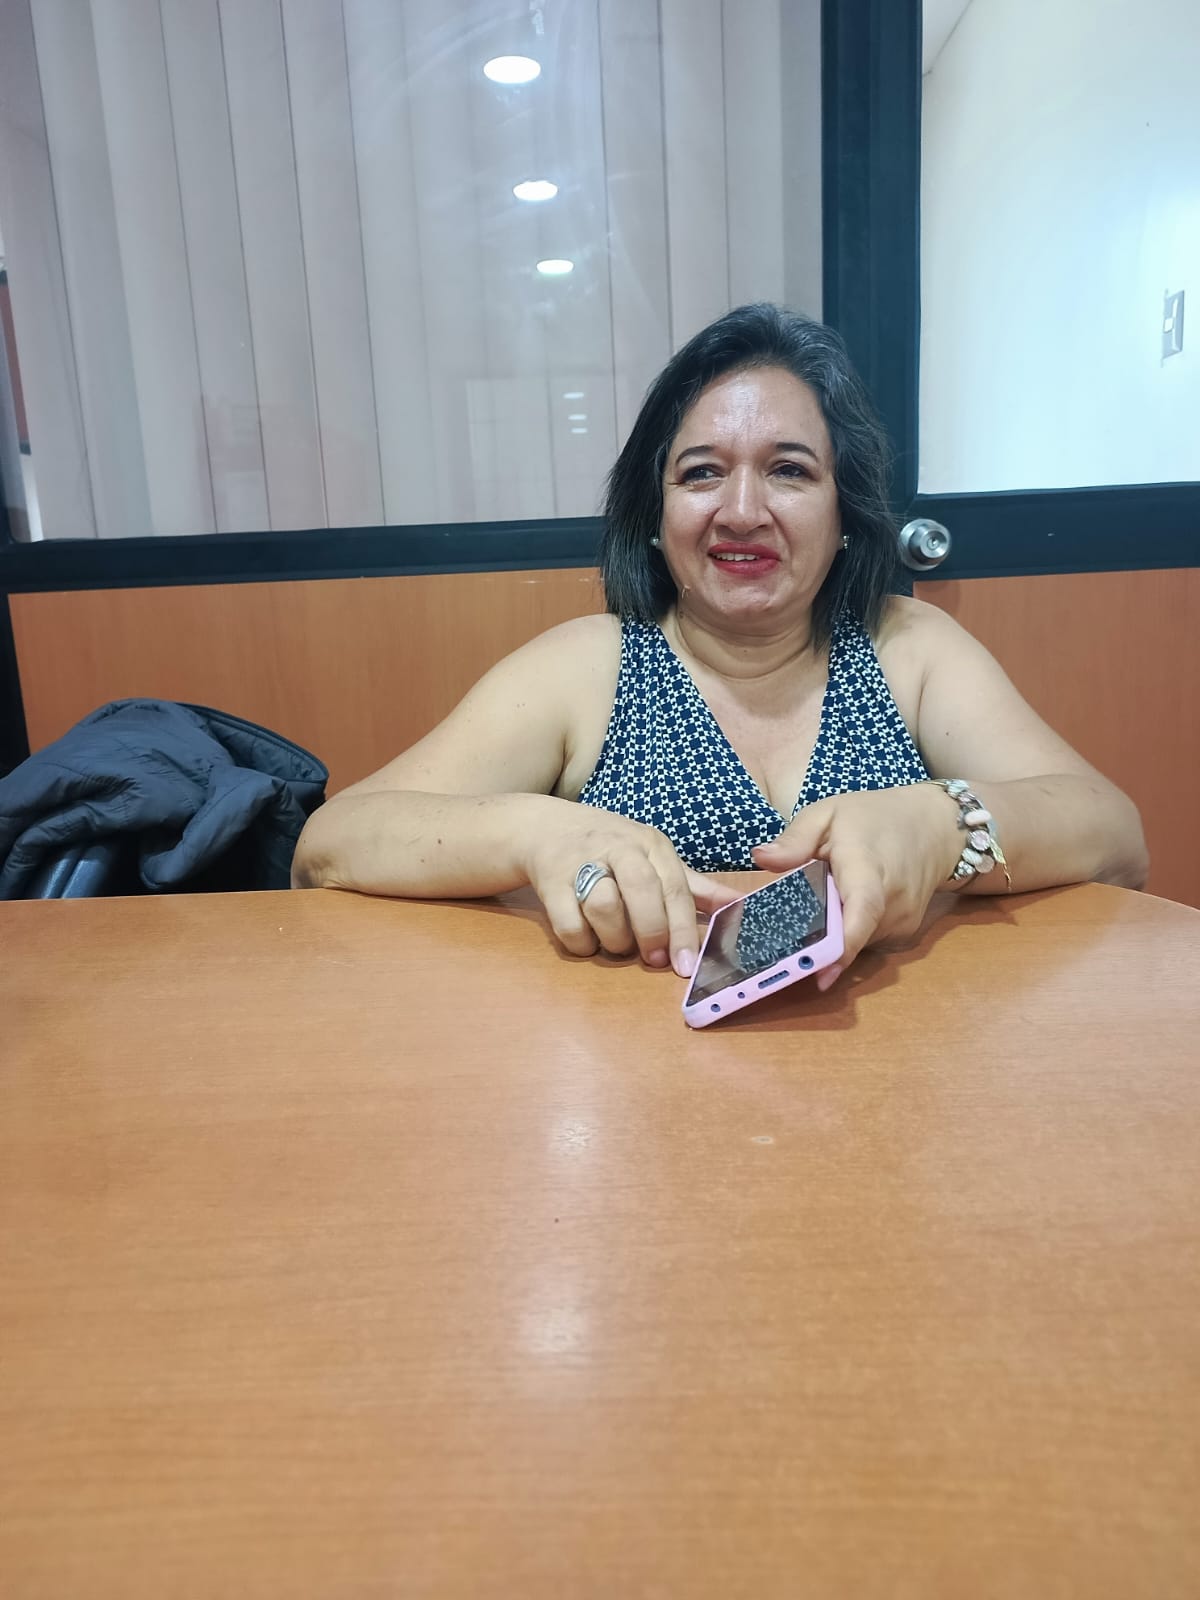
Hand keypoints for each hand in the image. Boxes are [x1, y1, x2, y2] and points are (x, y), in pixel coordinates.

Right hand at [522, 810, 735, 976]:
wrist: (545, 828)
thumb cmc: (611, 849)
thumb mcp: (655, 859)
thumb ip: (694, 888)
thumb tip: (740, 906)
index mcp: (651, 845)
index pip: (675, 888)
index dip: (684, 930)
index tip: (686, 965)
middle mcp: (618, 848)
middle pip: (642, 891)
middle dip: (651, 932)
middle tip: (653, 959)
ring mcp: (581, 862)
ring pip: (604, 908)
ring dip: (615, 939)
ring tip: (618, 944)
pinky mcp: (550, 881)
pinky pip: (569, 923)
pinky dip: (582, 943)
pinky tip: (588, 940)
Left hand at [751, 784, 960, 988]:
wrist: (934, 828)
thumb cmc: (875, 817)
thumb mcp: (829, 814)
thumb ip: (795, 839)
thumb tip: (760, 858)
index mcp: (868, 871)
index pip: (861, 913)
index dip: (841, 947)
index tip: (818, 974)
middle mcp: (892, 905)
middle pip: (846, 936)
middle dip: (813, 940)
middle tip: (779, 933)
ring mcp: (902, 924)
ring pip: (853, 942)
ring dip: (830, 933)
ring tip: (816, 907)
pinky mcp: (903, 934)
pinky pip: (865, 941)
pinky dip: (847, 932)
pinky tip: (839, 910)